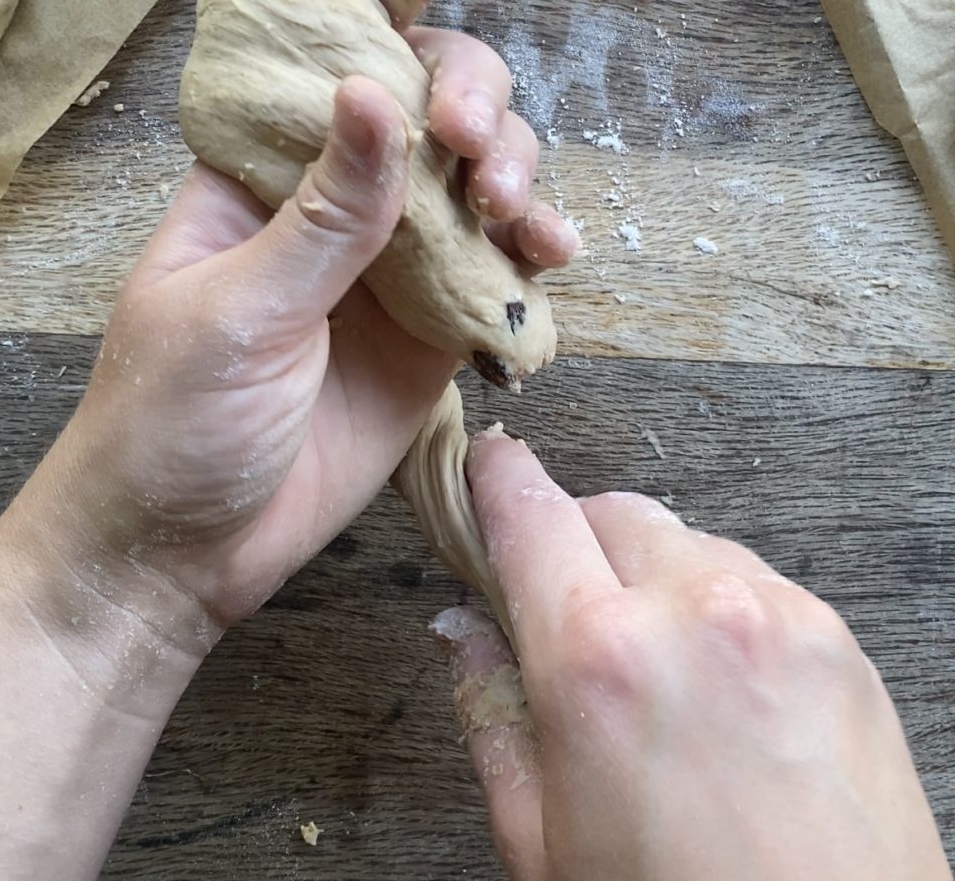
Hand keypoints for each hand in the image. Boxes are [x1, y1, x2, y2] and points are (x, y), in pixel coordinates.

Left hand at [26, 0, 577, 634]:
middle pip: (432, 102)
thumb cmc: (170, 424)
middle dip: (474, 99)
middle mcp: (336, 205)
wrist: (191, 550)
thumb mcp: (232, 311)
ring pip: (478, 183)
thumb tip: (378, 95)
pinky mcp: (432, 334)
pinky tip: (545, 266)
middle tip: (469, 148)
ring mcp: (391, 269)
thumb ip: (321, 214)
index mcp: (260, 171)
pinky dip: (532, 265)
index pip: (331, 46)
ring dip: (516, 175)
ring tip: (513, 214)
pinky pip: (499, 277)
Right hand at [435, 434, 950, 880]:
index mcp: (597, 660)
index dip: (497, 477)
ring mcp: (775, 612)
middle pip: (607, 510)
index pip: (529, 515)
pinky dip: (715, 601)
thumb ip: (487, 711)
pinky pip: (749, 576)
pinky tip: (719, 678)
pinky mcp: (834, 631)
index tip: (487, 461)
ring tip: (655, 661)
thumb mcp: (540, 836)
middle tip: (567, 606)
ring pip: (681, 538)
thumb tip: (461, 628)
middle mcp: (690, 610)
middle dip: (574, 540)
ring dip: (649, 572)